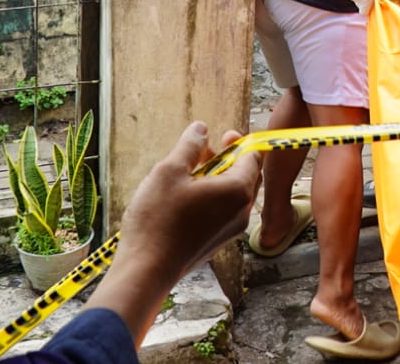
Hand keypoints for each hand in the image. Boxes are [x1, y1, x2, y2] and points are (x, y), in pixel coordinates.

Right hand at [88, 122, 260, 343]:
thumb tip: (201, 128)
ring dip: (219, 179)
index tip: (223, 135)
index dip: (239, 143)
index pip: (253, 158)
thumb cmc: (159, 218)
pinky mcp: (217, 244)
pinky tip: (187, 196)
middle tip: (206, 151)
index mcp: (238, 191)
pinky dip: (214, 198)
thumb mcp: (170, 171)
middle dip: (229, 160)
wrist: (147, 270)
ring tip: (192, 171)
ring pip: (235, 196)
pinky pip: (225, 213)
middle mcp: (242, 212)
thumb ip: (189, 146)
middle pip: (247, 177)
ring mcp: (231, 231)